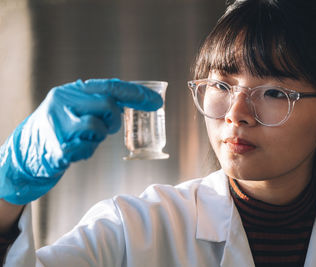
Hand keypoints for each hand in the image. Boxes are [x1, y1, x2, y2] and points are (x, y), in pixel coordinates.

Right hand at [0, 78, 161, 204]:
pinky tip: (76, 150)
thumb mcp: (75, 107)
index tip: (156, 101)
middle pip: (108, 106)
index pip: (111, 86)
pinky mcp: (56, 148)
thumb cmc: (59, 128)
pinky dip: (87, 151)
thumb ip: (99, 102)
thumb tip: (138, 100)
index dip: (136, 94)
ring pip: (97, 127)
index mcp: (70, 91)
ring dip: (98, 137)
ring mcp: (58, 125)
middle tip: (105, 128)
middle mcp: (63, 103)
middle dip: (113, 120)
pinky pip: (85, 149)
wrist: (25, 153)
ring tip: (85, 138)